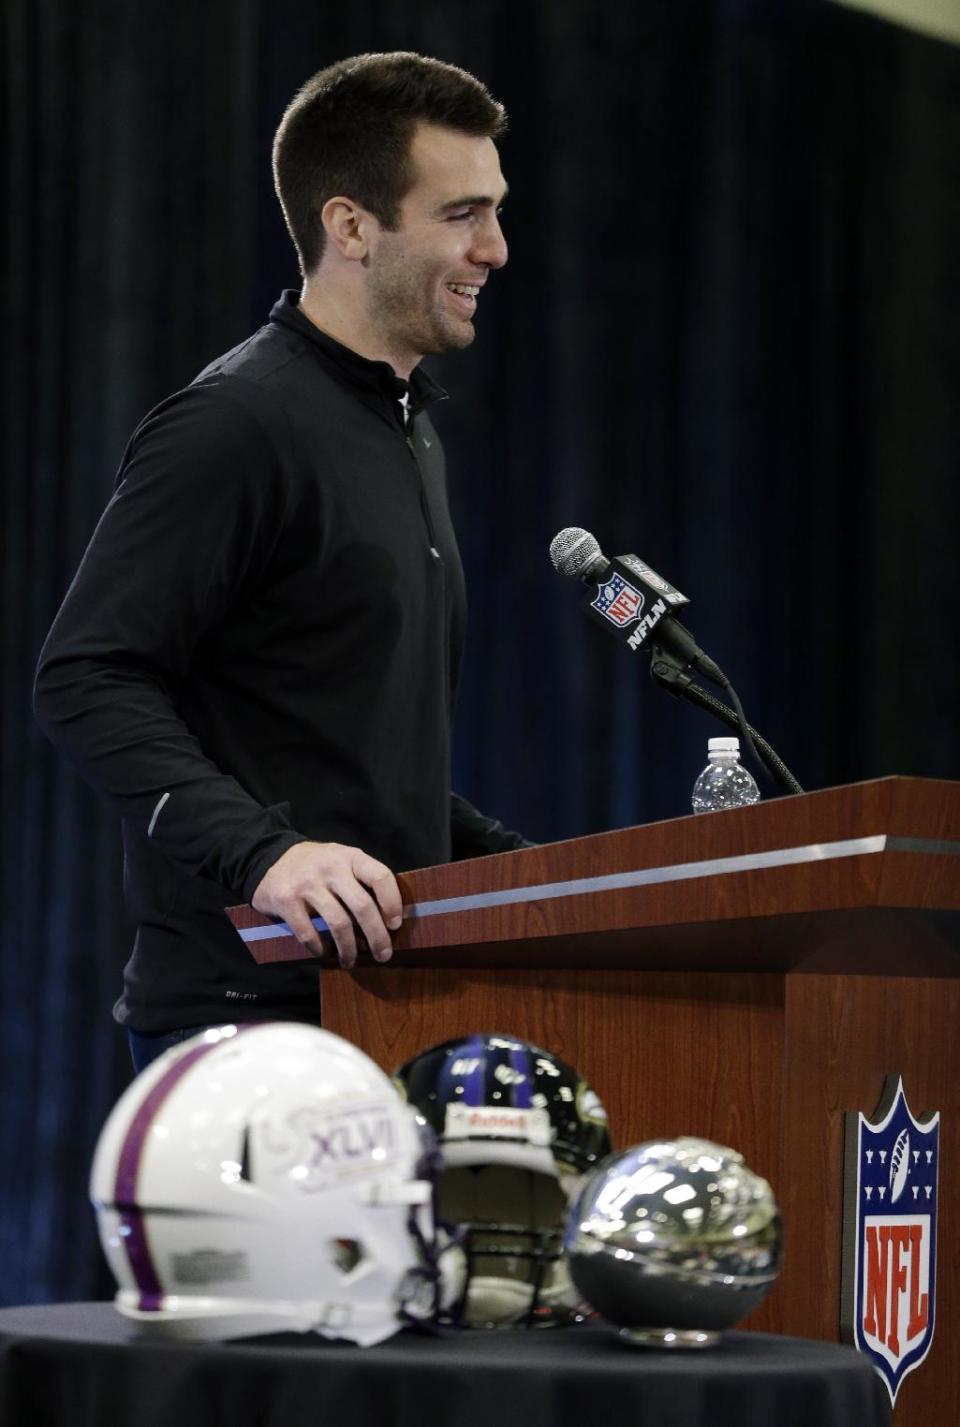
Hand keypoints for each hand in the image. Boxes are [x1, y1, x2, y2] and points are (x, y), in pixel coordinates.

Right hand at [251, 842, 401, 968]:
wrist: (269, 858)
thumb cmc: (316, 865)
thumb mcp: (342, 860)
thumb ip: (361, 880)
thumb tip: (388, 919)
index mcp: (350, 856)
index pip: (380, 877)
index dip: (392, 903)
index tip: (395, 925)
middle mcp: (331, 867)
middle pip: (363, 906)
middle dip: (377, 936)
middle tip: (383, 955)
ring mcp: (307, 883)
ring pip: (338, 924)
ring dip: (349, 949)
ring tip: (351, 961)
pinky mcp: (286, 900)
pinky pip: (309, 933)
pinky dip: (320, 949)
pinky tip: (325, 953)